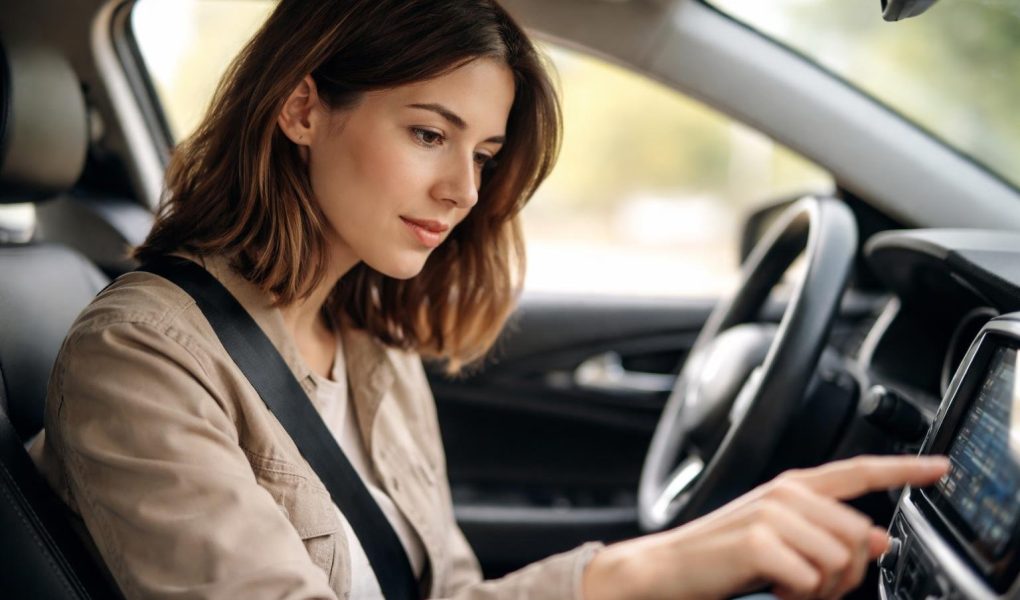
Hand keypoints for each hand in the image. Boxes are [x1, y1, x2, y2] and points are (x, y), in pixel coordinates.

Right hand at [582, 455, 949, 599]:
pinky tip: (773, 589)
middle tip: (807, 586)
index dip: (905, 468)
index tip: (941, 468)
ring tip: (787, 587)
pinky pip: (812, 578)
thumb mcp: (783, 542)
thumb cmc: (721, 557)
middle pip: (860, 535)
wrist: (667, 568)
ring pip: (841, 560)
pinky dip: (797, 595)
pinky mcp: (760, 540)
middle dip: (846, 574)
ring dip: (821, 589)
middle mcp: (786, 493)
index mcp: (793, 486)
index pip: (859, 471)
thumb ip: (831, 533)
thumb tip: (880, 540)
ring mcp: (772, 513)